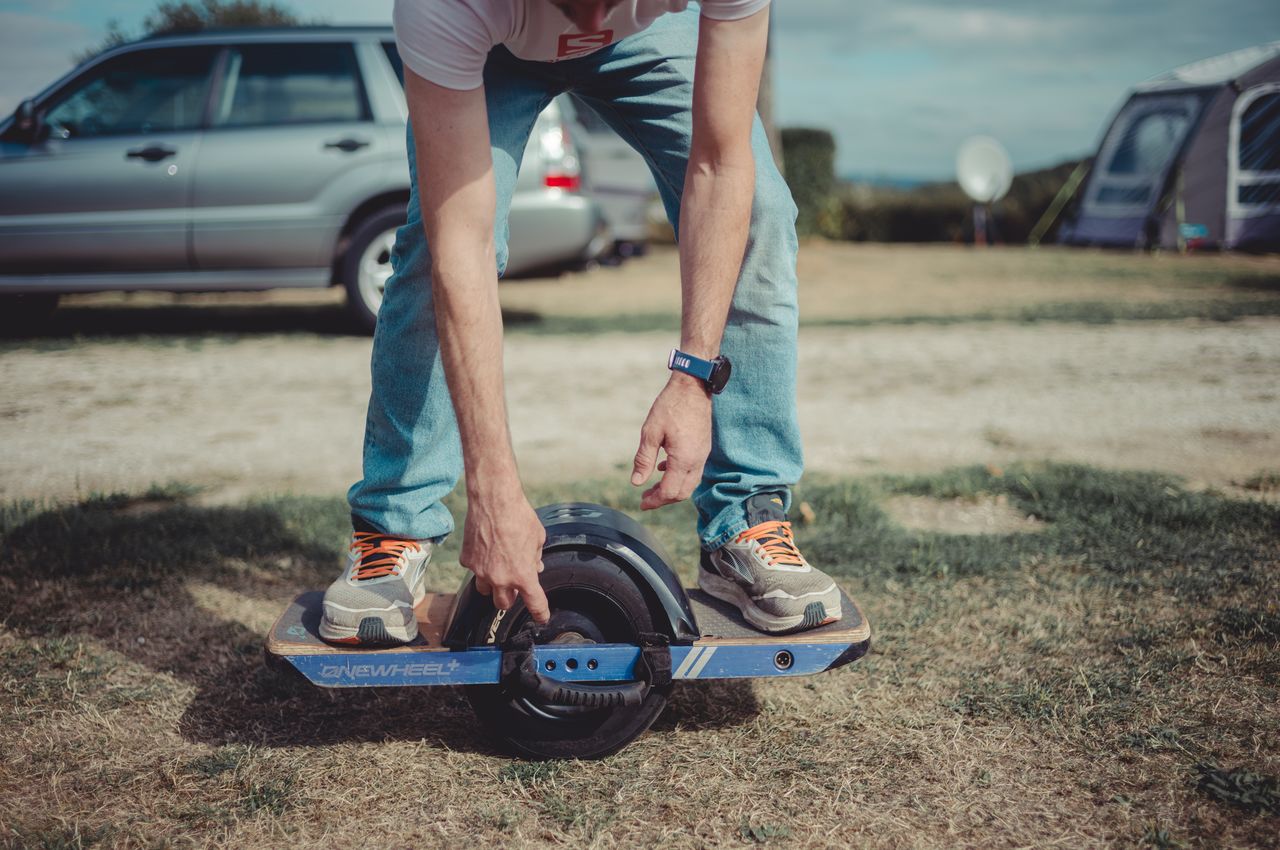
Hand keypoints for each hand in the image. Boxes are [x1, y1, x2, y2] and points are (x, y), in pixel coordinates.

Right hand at [460, 489, 549, 623]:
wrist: (494, 500)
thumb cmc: (519, 516)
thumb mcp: (537, 538)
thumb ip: (535, 557)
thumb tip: (535, 566)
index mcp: (523, 575)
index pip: (534, 603)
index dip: (540, 613)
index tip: (542, 617)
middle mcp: (501, 578)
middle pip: (503, 604)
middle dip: (510, 598)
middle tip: (514, 586)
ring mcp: (481, 571)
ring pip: (485, 591)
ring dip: (492, 585)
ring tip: (497, 569)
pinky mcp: (468, 560)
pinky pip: (474, 570)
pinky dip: (480, 565)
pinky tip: (485, 551)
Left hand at [630, 374, 712, 509]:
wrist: (693, 387)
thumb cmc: (670, 406)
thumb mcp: (650, 432)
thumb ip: (644, 459)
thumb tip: (636, 482)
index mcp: (683, 459)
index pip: (669, 491)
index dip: (655, 501)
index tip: (641, 503)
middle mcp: (696, 461)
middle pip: (682, 493)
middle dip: (663, 499)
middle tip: (646, 498)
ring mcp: (702, 455)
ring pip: (689, 484)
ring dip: (672, 489)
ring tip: (653, 487)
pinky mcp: (703, 448)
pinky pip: (693, 471)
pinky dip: (679, 476)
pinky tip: (664, 468)